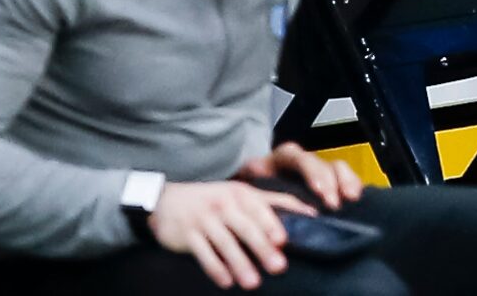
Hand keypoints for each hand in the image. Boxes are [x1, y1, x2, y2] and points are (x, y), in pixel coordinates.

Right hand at [148, 179, 312, 288]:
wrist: (166, 201)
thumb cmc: (213, 201)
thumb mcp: (240, 195)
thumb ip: (272, 202)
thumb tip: (311, 212)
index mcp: (239, 194)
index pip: (259, 209)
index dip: (272, 224)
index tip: (283, 241)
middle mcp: (222, 204)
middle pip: (245, 227)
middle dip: (262, 247)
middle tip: (278, 266)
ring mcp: (204, 219)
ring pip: (225, 243)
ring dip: (239, 263)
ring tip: (253, 283)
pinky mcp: (188, 234)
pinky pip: (203, 253)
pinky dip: (215, 268)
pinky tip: (226, 282)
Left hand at [240, 142, 361, 209]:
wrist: (244, 203)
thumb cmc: (244, 199)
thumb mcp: (246, 194)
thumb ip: (256, 196)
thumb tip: (264, 208)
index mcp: (275, 160)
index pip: (295, 155)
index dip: (310, 171)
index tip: (318, 191)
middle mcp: (297, 163)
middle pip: (318, 161)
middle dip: (329, 181)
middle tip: (334, 203)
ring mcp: (312, 172)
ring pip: (334, 166)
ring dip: (344, 181)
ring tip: (351, 198)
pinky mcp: (323, 184)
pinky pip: (343, 177)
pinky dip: (352, 184)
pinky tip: (357, 196)